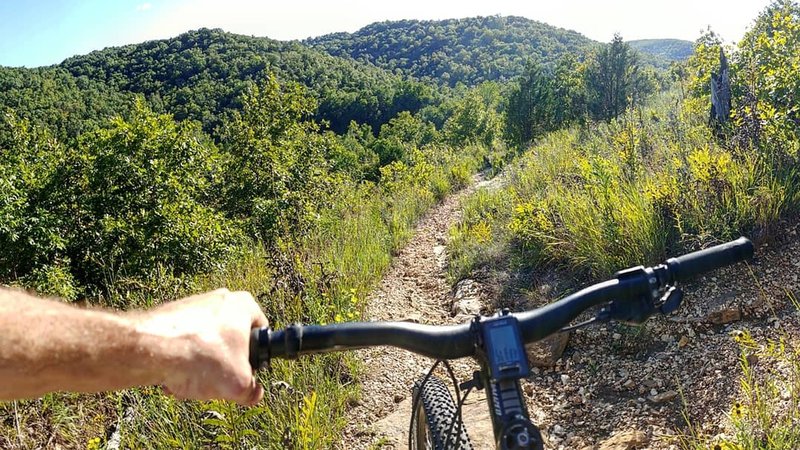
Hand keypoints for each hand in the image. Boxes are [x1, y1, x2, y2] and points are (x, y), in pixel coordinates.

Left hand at [138, 289, 267, 404]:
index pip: (261, 331)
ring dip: (200, 367)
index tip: (248, 372)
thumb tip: (253, 393)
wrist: (151, 349)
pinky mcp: (169, 316)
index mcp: (243, 305)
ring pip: (205, 344)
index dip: (256, 356)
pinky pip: (182, 344)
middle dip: (224, 364)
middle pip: (230, 340)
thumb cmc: (201, 357)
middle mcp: (219, 299)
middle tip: (218, 381)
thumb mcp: (239, 384)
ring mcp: (192, 305)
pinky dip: (180, 362)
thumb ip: (252, 391)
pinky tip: (172, 378)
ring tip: (190, 382)